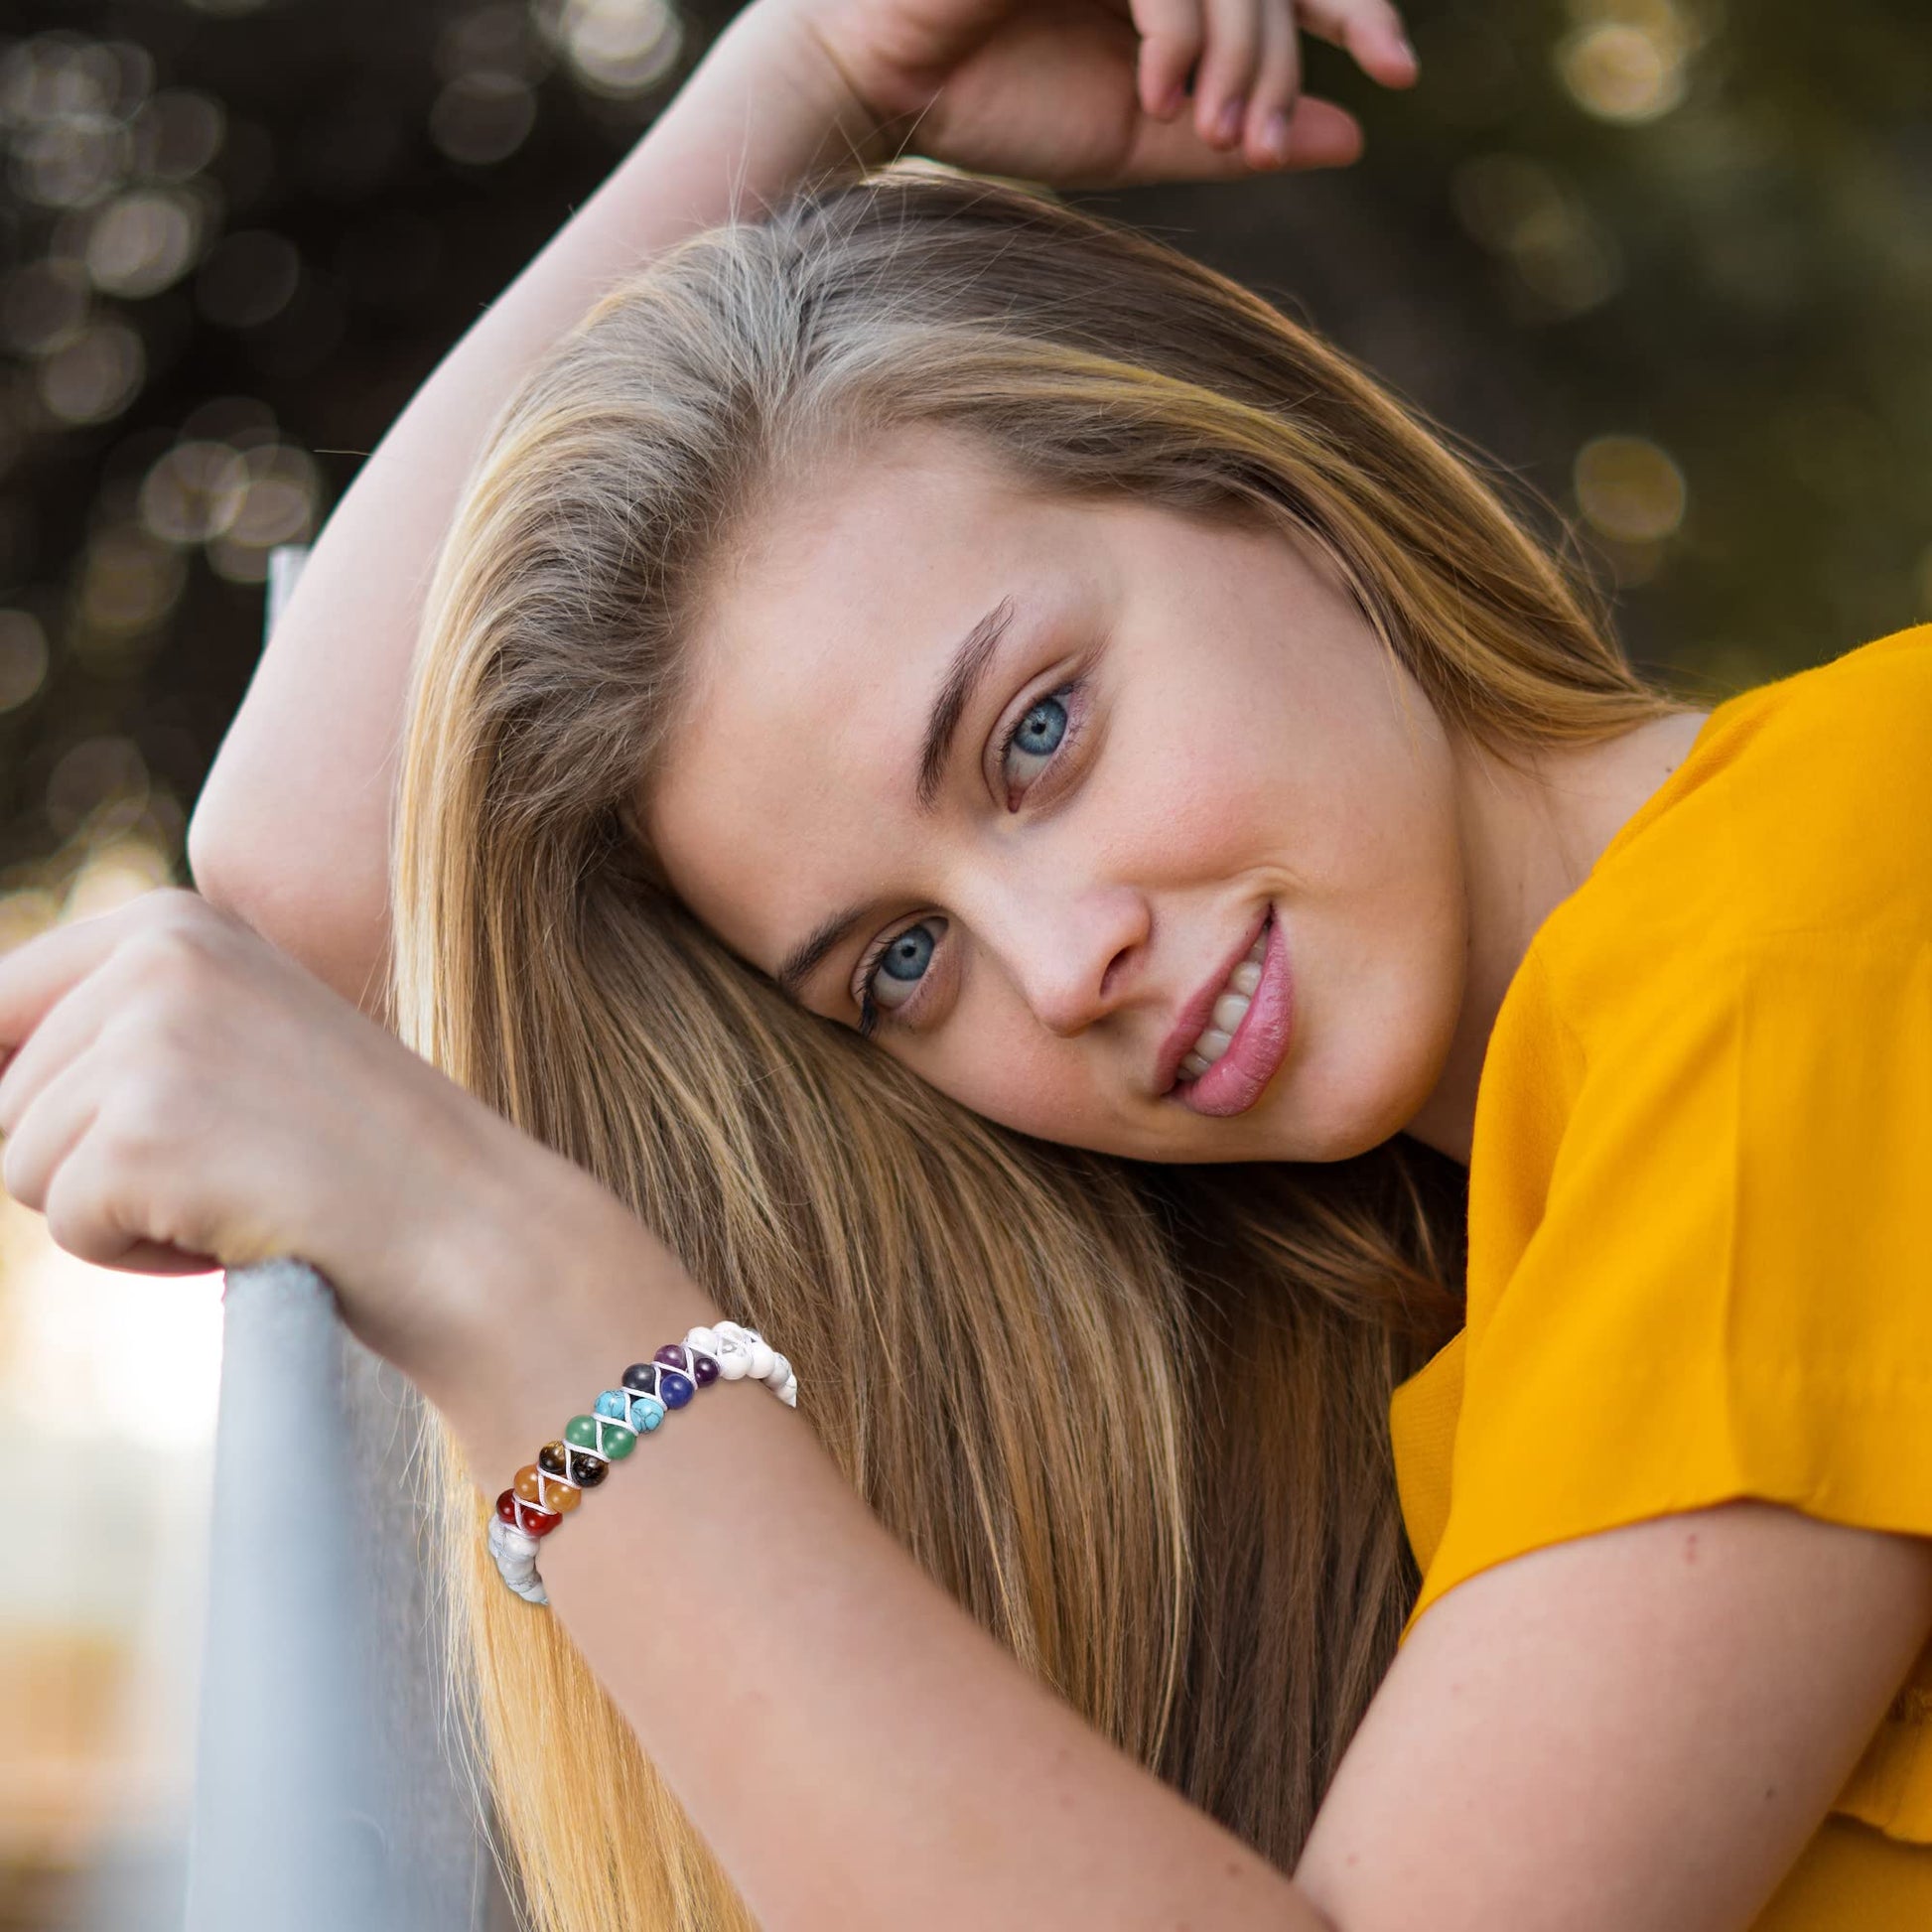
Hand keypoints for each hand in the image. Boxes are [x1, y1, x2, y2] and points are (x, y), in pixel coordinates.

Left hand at [0, 886, 569, 1391]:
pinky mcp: (138, 1134)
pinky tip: (240, 1228)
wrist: (472, 1226)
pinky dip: (142, 1256)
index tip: (145, 1131)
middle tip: (232, 1165)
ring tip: (241, 1192)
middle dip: (93, 1161)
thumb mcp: (245, 1040)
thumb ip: (125, 1028)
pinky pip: (66, 1227)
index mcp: (177, 921)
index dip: (43, 1097)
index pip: (1, 1004)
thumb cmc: (368, 1154)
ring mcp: (149, 1040)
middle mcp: (156, 956)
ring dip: (118, 1209)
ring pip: (21, 1164)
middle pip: (5, 1098)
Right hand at [770, 0, 1416, 187]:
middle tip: (1256, 139)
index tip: (1396, 74)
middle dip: (1286, 55)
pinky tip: (1161, 92)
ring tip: (1207, 133)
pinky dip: (1179, 25)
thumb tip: (1351, 134)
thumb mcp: (1137, 139)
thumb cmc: (994, 107)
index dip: (1353, 9)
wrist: (881, 90)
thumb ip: (1236, 135)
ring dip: (1235, 51)